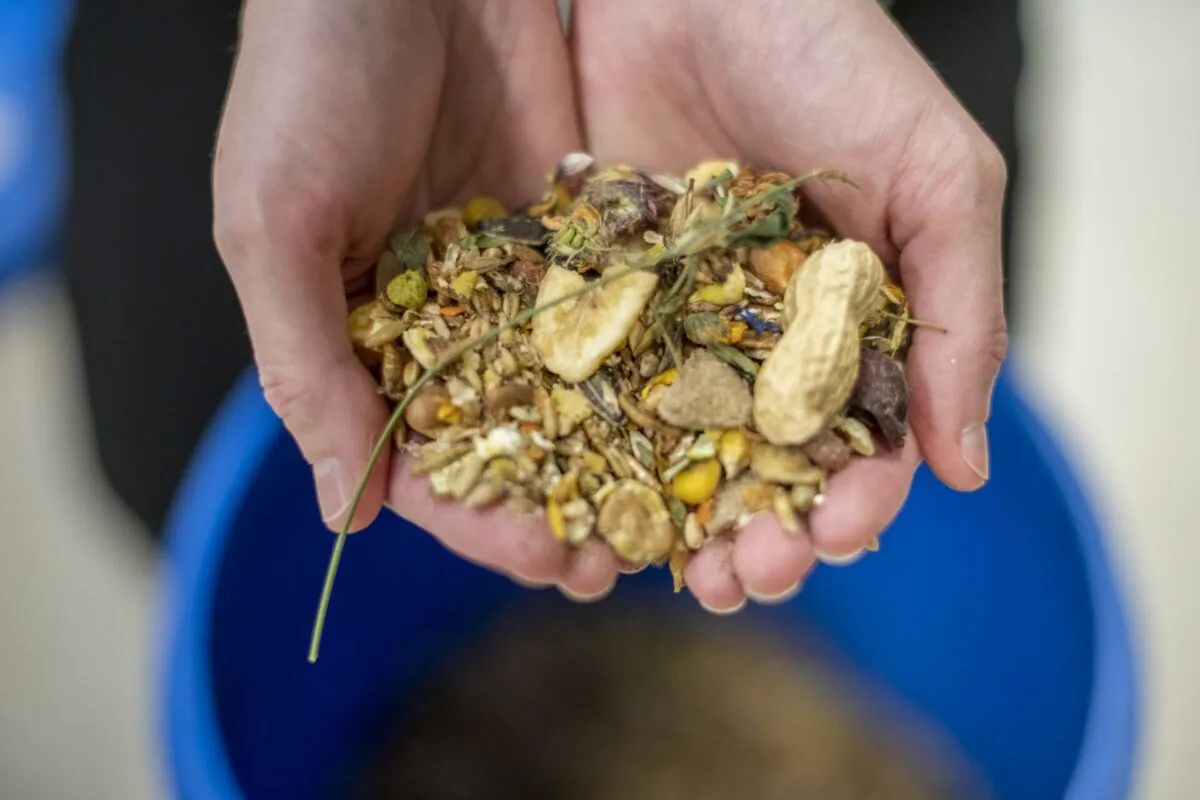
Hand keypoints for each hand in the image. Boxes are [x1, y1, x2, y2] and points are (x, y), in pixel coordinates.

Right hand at [214, 0, 622, 597]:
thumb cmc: (306, 82)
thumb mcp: (274, 223)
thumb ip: (305, 363)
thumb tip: (346, 511)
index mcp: (360, 340)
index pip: (421, 461)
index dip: (479, 522)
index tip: (545, 561)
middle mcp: (445, 325)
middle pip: (511, 443)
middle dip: (563, 508)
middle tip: (622, 561)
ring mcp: (518, 281)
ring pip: (576, 393)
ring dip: (620, 458)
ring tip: (674, 512)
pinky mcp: (581, 230)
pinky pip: (621, 308)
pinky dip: (657, 362)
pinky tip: (704, 410)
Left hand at [571, 0, 1007, 610]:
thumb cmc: (835, 60)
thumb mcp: (936, 176)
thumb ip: (965, 316)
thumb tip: (966, 470)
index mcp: (854, 329)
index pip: (862, 446)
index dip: (855, 503)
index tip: (835, 535)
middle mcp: (762, 344)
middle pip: (762, 474)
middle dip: (761, 539)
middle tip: (741, 579)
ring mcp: (677, 330)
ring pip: (676, 459)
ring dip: (676, 528)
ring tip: (670, 573)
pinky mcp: (600, 304)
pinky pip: (593, 399)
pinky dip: (590, 463)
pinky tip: (582, 510)